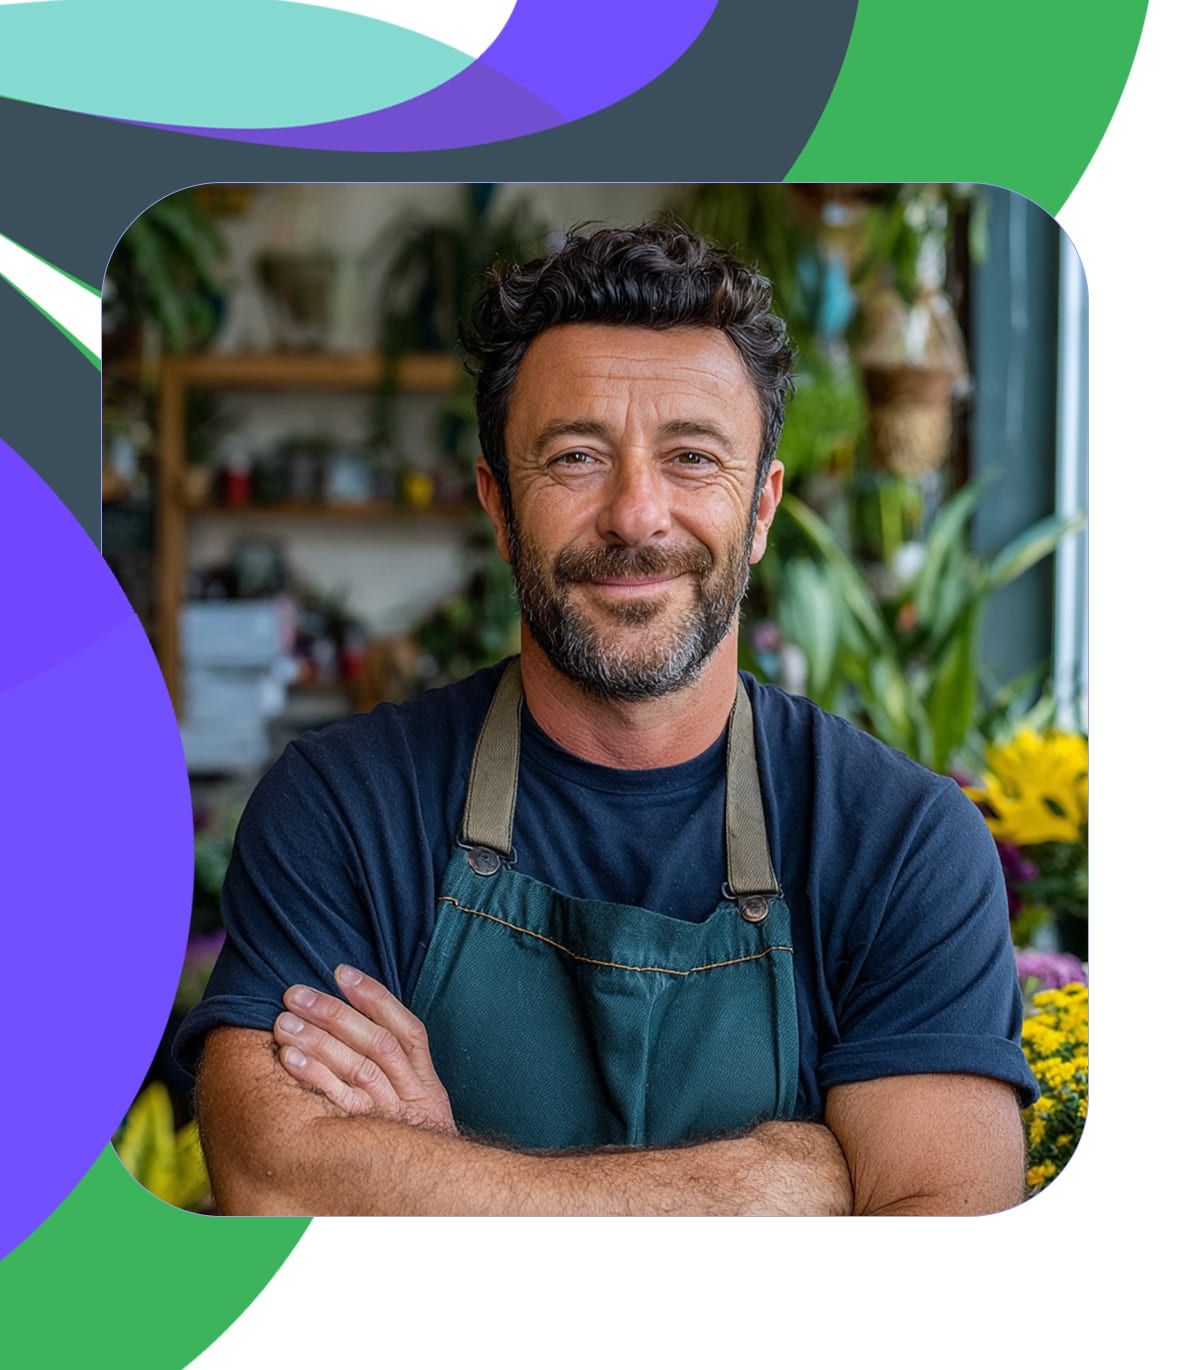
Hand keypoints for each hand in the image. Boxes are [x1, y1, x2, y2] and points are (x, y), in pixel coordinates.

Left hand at [273, 965, 456, 1134]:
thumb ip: (397, 1071)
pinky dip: (315, 1077)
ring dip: (318, 1040)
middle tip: (294, 994)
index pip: (407, 1031)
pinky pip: (340, 1105)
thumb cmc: (411, 1150)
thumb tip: (355, 1019)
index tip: (341, 971)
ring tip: (283, 1022)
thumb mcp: (418, 1111)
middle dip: (333, 1013)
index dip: (374, 997)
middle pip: (375, 1045)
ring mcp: (390, 1122)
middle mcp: (414, 1100)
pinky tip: (289, 1059)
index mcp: (427, 1086)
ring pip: (358, 1069)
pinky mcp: (365, 1144)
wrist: (427, 1203)